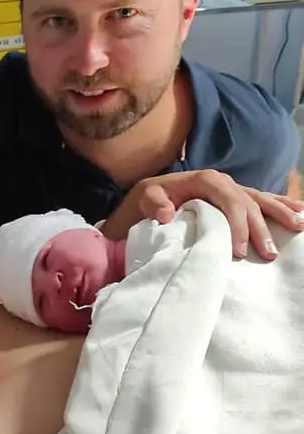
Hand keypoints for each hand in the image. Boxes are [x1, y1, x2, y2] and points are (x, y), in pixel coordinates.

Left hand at [101, 169, 303, 259]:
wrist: (152, 196)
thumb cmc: (150, 199)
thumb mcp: (146, 198)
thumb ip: (154, 203)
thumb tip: (166, 213)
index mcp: (205, 180)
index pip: (228, 200)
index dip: (237, 224)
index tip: (239, 251)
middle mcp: (223, 182)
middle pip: (248, 203)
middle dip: (260, 228)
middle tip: (267, 254)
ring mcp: (232, 189)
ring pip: (260, 201)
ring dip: (279, 215)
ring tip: (298, 227)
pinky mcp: (236, 198)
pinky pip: (262, 201)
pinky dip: (281, 205)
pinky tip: (299, 212)